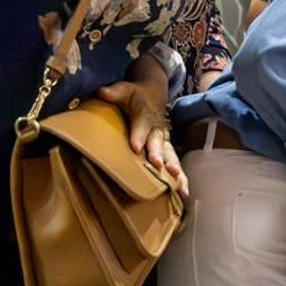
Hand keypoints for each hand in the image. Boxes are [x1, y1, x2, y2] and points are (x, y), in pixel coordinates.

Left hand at [95, 70, 186, 197]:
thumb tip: (100, 90)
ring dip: (174, 169)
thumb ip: (113, 92)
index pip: (141, 126)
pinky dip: (181, 179)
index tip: (135, 147)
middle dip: (158, 155)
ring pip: (170, 156)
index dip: (138, 135)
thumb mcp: (124, 90)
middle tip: (158, 165)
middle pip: (158, 143)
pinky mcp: (167, 150)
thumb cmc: (135, 96)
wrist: (153, 94)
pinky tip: (185, 195)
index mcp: (144, 116)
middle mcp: (157, 130)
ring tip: (179, 185)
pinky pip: (174, 165)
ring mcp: (164, 141)